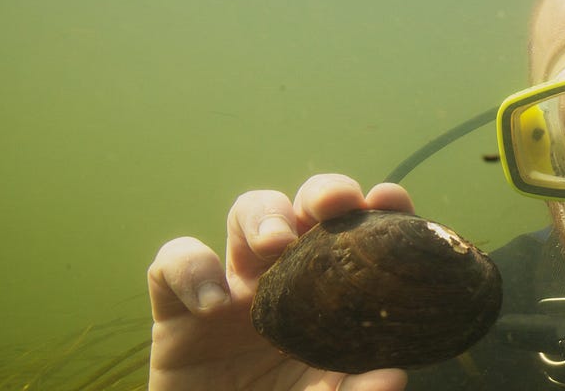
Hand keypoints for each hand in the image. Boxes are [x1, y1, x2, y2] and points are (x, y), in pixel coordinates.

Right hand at [147, 174, 414, 390]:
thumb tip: (392, 375)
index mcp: (331, 295)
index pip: (360, 234)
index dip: (377, 209)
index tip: (389, 199)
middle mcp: (285, 279)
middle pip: (306, 207)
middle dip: (322, 192)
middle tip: (334, 205)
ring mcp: (232, 288)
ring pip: (246, 213)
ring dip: (263, 214)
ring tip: (274, 244)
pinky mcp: (178, 310)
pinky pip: (172, 263)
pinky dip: (190, 270)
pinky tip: (212, 305)